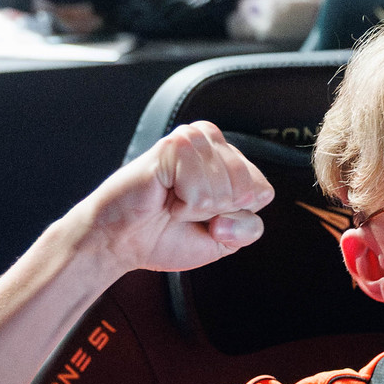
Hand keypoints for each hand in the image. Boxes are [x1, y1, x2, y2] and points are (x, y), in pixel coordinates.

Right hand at [76, 122, 273, 274]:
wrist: (120, 242)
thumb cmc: (164, 236)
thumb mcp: (223, 240)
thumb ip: (249, 226)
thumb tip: (245, 204)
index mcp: (226, 159)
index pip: (263, 190)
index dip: (237, 217)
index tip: (205, 218)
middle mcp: (212, 142)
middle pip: (248, 190)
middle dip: (217, 214)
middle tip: (184, 210)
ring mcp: (193, 140)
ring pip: (226, 190)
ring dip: (197, 209)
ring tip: (173, 201)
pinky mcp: (173, 145)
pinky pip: (202, 189)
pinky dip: (184, 205)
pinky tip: (165, 195)